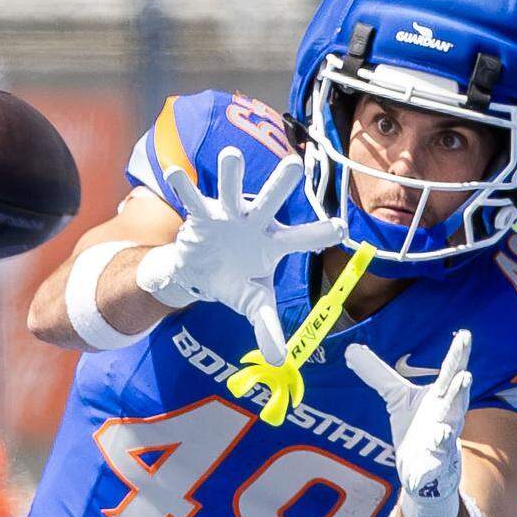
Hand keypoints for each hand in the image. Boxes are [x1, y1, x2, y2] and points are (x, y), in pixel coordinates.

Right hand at [137, 146, 344, 364]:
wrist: (200, 273)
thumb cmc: (236, 281)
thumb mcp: (254, 303)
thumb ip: (267, 326)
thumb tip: (279, 360)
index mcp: (275, 244)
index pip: (302, 239)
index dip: (320, 233)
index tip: (341, 229)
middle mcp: (254, 223)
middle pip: (270, 202)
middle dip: (280, 184)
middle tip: (293, 165)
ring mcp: (227, 216)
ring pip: (230, 192)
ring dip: (230, 175)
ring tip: (230, 156)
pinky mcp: (200, 217)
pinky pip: (191, 199)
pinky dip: (182, 187)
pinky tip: (174, 174)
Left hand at [345, 330, 471, 516]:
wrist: (424, 471)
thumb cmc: (417, 428)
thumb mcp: (397, 398)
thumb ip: (378, 375)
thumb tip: (350, 349)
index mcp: (440, 397)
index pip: (450, 373)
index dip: (458, 355)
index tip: (466, 335)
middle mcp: (447, 416)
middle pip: (457, 400)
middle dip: (461, 388)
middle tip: (465, 374)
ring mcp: (444, 441)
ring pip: (449, 432)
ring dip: (449, 427)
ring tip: (446, 423)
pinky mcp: (437, 464)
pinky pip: (437, 460)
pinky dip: (436, 454)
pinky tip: (434, 446)